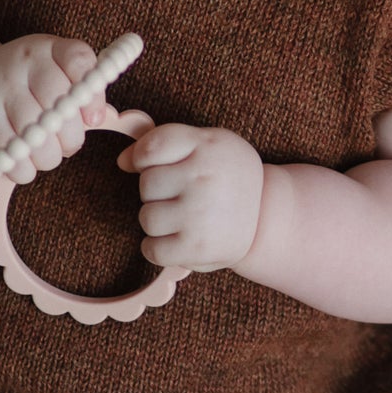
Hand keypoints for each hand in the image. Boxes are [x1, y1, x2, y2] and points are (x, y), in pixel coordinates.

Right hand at [0, 35, 107, 179]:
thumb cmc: (28, 86)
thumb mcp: (55, 75)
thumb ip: (82, 93)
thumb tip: (105, 118)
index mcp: (47, 49)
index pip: (78, 61)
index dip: (92, 96)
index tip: (94, 120)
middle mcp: (20, 65)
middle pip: (60, 112)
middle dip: (71, 139)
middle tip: (66, 143)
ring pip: (38, 141)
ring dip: (48, 157)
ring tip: (44, 152)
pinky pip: (15, 160)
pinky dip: (25, 170)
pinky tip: (23, 160)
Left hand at [122, 124, 264, 271]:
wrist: (269, 216)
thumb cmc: (227, 176)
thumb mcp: (207, 144)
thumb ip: (164, 143)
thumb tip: (123, 161)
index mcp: (207, 144)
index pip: (152, 147)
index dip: (145, 159)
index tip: (159, 167)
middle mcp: (203, 176)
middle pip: (147, 184)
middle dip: (158, 192)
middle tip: (184, 196)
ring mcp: (200, 213)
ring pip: (147, 217)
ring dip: (159, 220)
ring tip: (183, 218)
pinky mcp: (198, 246)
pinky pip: (151, 249)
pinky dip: (157, 248)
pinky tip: (176, 240)